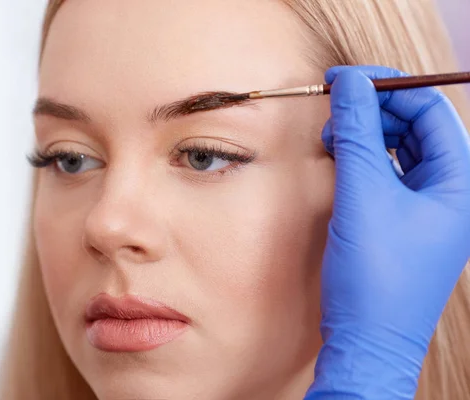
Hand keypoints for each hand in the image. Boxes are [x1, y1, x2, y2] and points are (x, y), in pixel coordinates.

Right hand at [304, 65, 469, 398]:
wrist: (366, 341)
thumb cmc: (376, 277)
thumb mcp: (363, 195)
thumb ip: (356, 134)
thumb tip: (348, 84)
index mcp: (459, 182)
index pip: (429, 111)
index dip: (387, 88)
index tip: (345, 79)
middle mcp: (450, 191)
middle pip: (415, 128)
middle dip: (374, 111)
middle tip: (334, 106)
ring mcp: (426, 208)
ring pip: (399, 151)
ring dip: (365, 135)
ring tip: (332, 135)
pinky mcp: (401, 221)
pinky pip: (386, 174)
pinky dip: (362, 160)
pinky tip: (339, 158)